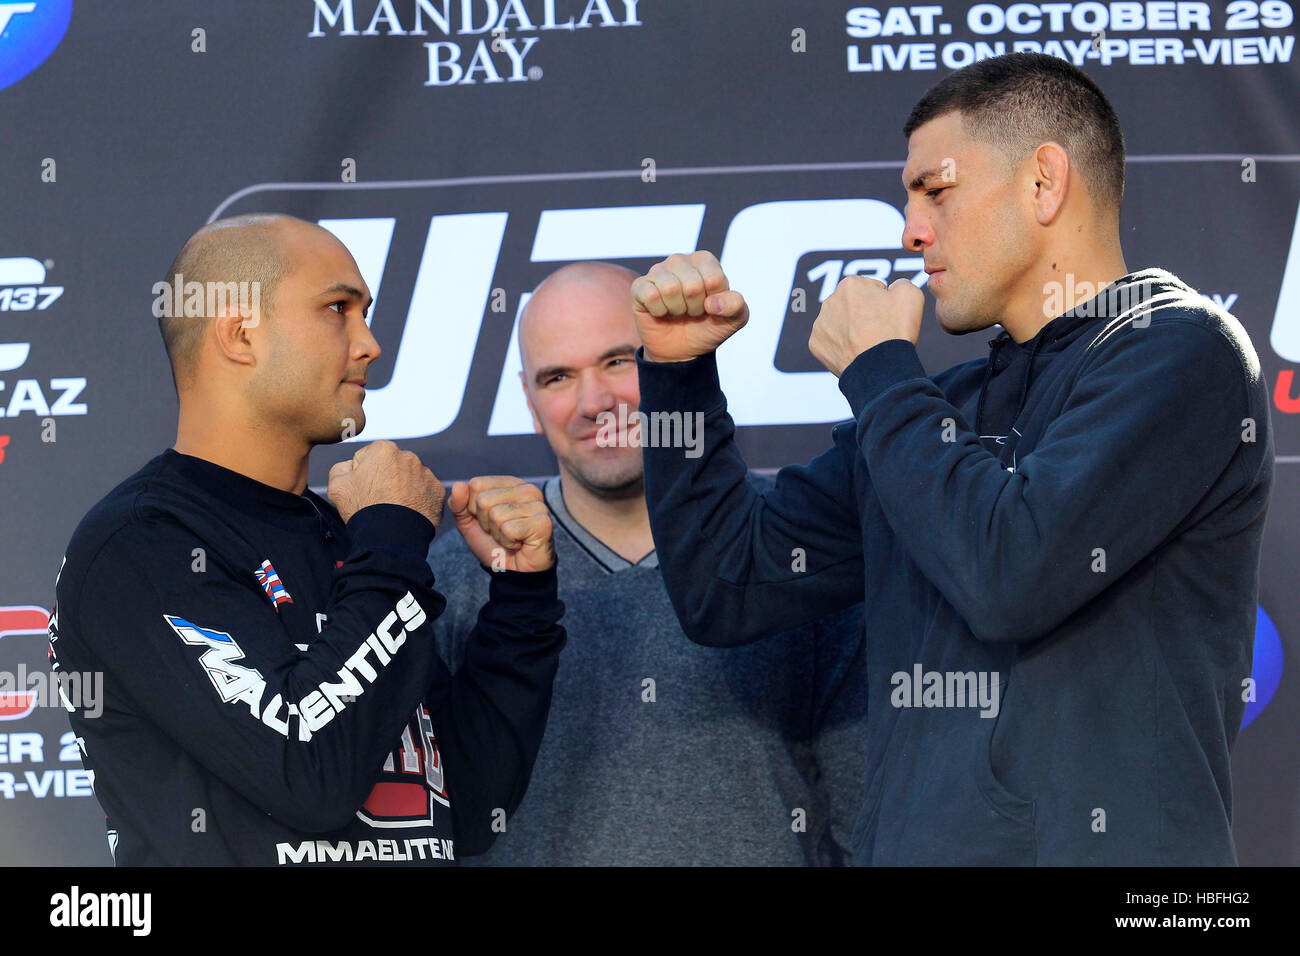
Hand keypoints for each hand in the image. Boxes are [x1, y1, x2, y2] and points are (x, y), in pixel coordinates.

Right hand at [327, 440, 446, 527]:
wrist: (391, 537)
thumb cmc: (364, 510)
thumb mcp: (336, 485)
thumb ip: (341, 468)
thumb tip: (350, 466)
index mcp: (383, 450)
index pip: (368, 458)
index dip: (362, 475)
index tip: (364, 489)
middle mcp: (408, 457)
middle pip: (391, 466)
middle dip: (385, 479)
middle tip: (378, 500)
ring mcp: (426, 474)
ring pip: (409, 478)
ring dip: (403, 488)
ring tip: (393, 508)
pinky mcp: (437, 491)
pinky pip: (425, 492)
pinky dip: (418, 500)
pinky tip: (407, 512)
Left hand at [447, 477, 553, 572]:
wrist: (514, 572)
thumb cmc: (494, 545)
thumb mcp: (469, 523)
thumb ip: (458, 504)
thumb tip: (457, 485)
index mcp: (510, 483)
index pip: (476, 484)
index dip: (474, 508)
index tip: (489, 521)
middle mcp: (527, 489)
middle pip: (484, 499)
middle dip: (486, 523)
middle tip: (501, 532)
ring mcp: (538, 505)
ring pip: (496, 515)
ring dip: (498, 535)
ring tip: (511, 539)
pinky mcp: (542, 523)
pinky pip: (509, 530)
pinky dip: (508, 543)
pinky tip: (519, 544)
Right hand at [631, 251, 748, 362]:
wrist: (682, 350)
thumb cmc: (708, 327)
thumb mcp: (734, 319)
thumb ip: (736, 306)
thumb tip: (713, 303)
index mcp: (704, 260)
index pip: (713, 279)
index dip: (713, 301)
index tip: (709, 306)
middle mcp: (680, 260)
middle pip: (692, 285)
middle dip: (695, 308)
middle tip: (692, 311)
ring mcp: (658, 271)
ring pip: (670, 288)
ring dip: (677, 309)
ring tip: (678, 311)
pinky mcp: (639, 286)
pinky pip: (651, 295)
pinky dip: (659, 311)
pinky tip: (661, 312)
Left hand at [809, 276, 923, 376]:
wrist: (879, 369)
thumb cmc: (894, 331)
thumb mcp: (910, 295)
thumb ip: (901, 283)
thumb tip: (893, 287)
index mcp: (850, 284)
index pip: (871, 289)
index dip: (884, 303)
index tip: (888, 317)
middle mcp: (830, 300)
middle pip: (853, 305)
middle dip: (864, 315)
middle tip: (879, 331)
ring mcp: (820, 324)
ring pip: (841, 323)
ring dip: (852, 330)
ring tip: (867, 343)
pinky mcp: (816, 344)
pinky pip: (831, 342)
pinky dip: (841, 347)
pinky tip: (854, 352)